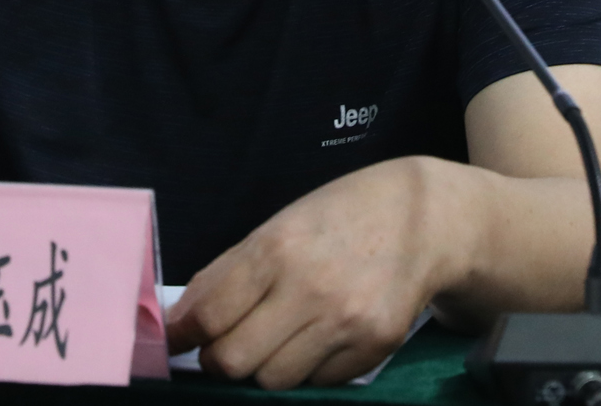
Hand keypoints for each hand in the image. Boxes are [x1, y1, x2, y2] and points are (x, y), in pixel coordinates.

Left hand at [164, 156, 453, 388]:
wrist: (422, 219)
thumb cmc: (338, 217)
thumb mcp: (277, 226)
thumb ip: (226, 272)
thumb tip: (182, 318)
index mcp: (276, 250)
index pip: (210, 315)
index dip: (184, 335)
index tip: (178, 340)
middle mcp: (309, 289)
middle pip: (234, 361)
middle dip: (219, 359)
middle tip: (223, 346)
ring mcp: (345, 323)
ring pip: (273, 380)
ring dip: (264, 366)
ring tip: (277, 337)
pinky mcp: (375, 347)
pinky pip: (318, 383)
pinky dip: (308, 369)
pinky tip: (318, 337)